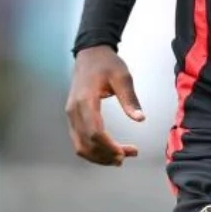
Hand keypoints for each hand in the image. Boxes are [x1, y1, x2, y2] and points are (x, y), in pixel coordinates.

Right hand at [65, 46, 143, 166]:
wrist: (90, 53)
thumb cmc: (107, 63)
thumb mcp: (123, 77)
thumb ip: (130, 99)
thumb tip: (140, 119)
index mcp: (85, 100)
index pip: (94, 131)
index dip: (108, 146)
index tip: (123, 153)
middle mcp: (74, 110)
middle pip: (86, 142)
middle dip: (106, 155)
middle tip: (127, 157)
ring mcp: (71, 114)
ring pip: (80, 145)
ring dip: (98, 156)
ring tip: (120, 158)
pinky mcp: (72, 116)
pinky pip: (78, 139)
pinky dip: (92, 150)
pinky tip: (107, 151)